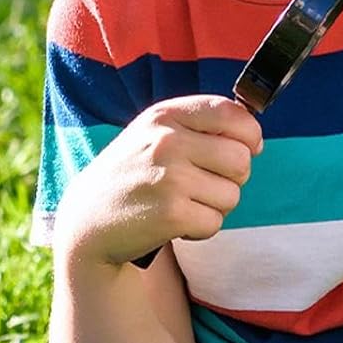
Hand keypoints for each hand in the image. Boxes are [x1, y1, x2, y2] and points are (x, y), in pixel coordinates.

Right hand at [55, 95, 264, 266]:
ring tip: (182, 203)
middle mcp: (167, 141)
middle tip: (204, 185)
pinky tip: (174, 222)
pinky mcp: (171, 214)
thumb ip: (199, 128)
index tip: (248, 148)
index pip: (232, 114)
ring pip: (232, 194)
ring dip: (214, 206)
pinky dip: (200, 229)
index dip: (250, 135)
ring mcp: (169, 177)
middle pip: (241, 159)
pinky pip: (215, 222)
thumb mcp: (155, 135)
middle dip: (233, 178)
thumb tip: (253, 138)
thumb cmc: (133, 174)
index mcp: (165, 116)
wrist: (88, 220)